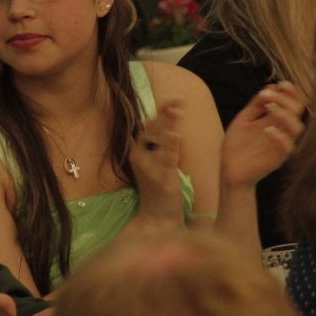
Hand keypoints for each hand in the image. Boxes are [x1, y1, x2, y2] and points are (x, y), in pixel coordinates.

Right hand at [128, 97, 183, 229]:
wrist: (156, 219)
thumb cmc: (157, 189)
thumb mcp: (154, 162)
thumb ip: (156, 143)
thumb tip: (153, 120)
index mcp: (138, 152)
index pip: (147, 125)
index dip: (160, 110)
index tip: (173, 96)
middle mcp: (141, 158)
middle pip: (152, 129)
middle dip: (165, 112)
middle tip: (177, 97)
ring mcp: (150, 169)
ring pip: (159, 142)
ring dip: (168, 124)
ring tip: (177, 109)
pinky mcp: (162, 180)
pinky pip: (166, 161)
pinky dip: (171, 148)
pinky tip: (177, 136)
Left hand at [221, 82, 304, 188]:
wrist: (230, 170)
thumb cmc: (236, 145)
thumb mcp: (243, 120)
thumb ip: (255, 105)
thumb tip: (269, 88)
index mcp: (274, 120)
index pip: (293, 102)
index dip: (291, 92)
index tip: (280, 84)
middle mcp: (281, 130)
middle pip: (297, 111)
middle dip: (287, 99)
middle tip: (270, 94)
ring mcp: (280, 144)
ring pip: (297, 128)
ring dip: (286, 115)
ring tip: (271, 108)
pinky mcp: (277, 158)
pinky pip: (287, 147)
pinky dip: (280, 137)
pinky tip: (267, 130)